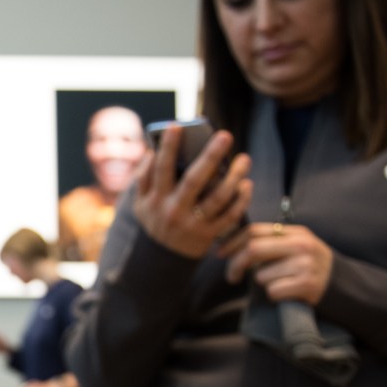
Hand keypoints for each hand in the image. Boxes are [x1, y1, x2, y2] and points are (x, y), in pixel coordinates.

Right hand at [132, 124, 252, 258]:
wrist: (161, 260)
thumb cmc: (154, 220)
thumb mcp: (140, 203)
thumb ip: (143, 177)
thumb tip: (152, 152)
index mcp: (155, 199)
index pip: (161, 169)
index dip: (167, 147)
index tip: (176, 126)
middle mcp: (173, 211)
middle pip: (194, 180)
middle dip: (210, 156)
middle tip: (225, 135)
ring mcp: (192, 224)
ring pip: (218, 198)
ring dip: (234, 177)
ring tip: (244, 159)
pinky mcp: (208, 235)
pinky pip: (229, 216)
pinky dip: (240, 201)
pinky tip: (246, 184)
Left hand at [219, 222, 334, 304]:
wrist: (342, 285)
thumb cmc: (309, 266)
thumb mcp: (295, 246)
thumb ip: (270, 242)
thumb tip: (230, 246)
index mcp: (295, 232)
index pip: (254, 230)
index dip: (232, 242)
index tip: (220, 254)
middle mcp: (300, 245)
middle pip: (252, 249)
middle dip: (235, 265)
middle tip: (232, 277)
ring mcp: (305, 264)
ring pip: (261, 275)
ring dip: (263, 283)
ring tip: (279, 283)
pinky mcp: (307, 284)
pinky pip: (273, 291)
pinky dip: (274, 296)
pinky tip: (288, 292)